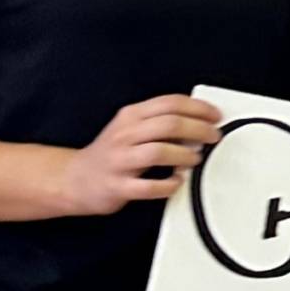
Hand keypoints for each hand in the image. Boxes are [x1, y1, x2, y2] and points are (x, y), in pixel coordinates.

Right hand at [57, 94, 222, 214]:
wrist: (74, 179)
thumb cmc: (111, 154)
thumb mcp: (130, 128)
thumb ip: (158, 122)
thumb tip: (198, 121)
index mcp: (130, 116)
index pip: (169, 103)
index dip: (197, 107)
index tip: (215, 115)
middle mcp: (124, 134)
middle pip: (168, 124)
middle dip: (198, 129)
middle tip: (213, 137)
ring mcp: (120, 160)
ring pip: (158, 151)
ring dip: (184, 155)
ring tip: (196, 159)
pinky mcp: (117, 186)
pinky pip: (148, 187)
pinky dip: (168, 185)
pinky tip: (176, 182)